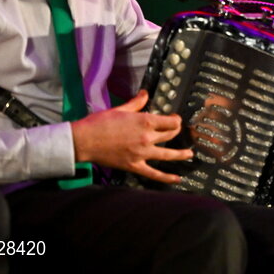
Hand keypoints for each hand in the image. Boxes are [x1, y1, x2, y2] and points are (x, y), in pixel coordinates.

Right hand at [70, 90, 192, 183]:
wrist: (84, 141)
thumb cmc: (100, 122)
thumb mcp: (120, 109)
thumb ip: (136, 102)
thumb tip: (145, 94)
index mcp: (145, 121)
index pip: (171, 121)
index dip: (175, 119)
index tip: (174, 119)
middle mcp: (147, 137)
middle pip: (170, 135)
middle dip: (176, 131)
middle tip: (176, 131)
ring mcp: (142, 153)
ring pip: (168, 154)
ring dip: (181, 154)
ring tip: (189, 154)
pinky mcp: (134, 165)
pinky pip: (154, 173)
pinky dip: (166, 177)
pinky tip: (177, 179)